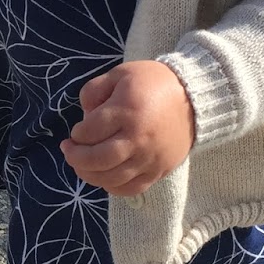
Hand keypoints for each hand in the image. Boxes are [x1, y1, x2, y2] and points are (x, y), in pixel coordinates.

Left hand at [60, 60, 195, 196]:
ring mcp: (149, 158)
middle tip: (69, 151)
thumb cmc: (153, 83)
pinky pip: (131, 188)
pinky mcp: (159, 170)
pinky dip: (112, 187)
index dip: (77, 133)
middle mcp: (138, 138)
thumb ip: (95, 90)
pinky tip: (104, 176)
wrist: (194, 97)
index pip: (90, 131)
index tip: (77, 130)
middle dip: (76, 157)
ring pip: (111, 178)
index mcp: (126, 110)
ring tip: (82, 165)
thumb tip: (83, 115)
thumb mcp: (120, 74)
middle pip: (97, 159)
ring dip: (89, 175)